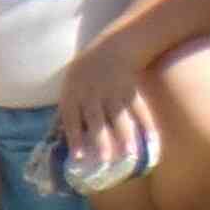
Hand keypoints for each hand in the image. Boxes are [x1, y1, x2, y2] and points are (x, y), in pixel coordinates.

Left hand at [52, 38, 158, 163]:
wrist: (112, 48)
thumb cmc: (86, 73)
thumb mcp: (71, 86)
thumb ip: (69, 110)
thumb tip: (58, 138)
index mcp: (74, 94)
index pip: (72, 119)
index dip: (75, 138)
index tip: (78, 157)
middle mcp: (93, 94)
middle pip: (97, 120)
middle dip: (102, 141)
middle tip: (105, 161)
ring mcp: (113, 92)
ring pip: (120, 116)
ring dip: (125, 136)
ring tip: (130, 154)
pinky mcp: (131, 91)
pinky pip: (139, 109)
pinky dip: (146, 124)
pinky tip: (151, 140)